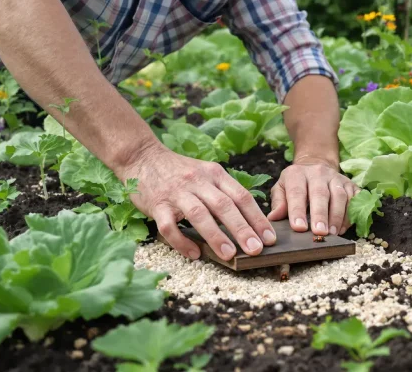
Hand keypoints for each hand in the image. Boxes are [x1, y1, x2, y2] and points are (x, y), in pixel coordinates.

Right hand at [119, 142, 275, 260]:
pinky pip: (170, 226)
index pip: (241, 196)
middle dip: (242, 229)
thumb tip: (249, 222)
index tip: (269, 237)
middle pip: (224, 205)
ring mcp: (177, 193)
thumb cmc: (179, 172)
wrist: (142, 157)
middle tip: (256, 249)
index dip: (257, 218)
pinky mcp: (157, 204)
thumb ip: (224, 192)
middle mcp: (198, 181)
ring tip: (230, 254)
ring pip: (199, 214)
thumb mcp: (206, 173)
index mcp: (214, 174)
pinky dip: (182, 241)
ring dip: (216, 235)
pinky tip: (194, 254)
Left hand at [267, 156, 359, 235]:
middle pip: (320, 194)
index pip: (297, 192)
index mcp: (297, 174)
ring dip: (337, 216)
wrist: (316, 165)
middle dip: (320, 214)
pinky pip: (353, 199)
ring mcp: (336, 177)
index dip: (298, 210)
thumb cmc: (296, 183)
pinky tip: (343, 228)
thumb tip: (274, 218)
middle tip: (320, 232)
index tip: (299, 227)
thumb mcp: (282, 188)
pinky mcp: (350, 184)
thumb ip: (278, 202)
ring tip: (332, 233)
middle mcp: (318, 173)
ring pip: (339, 196)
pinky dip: (349, 215)